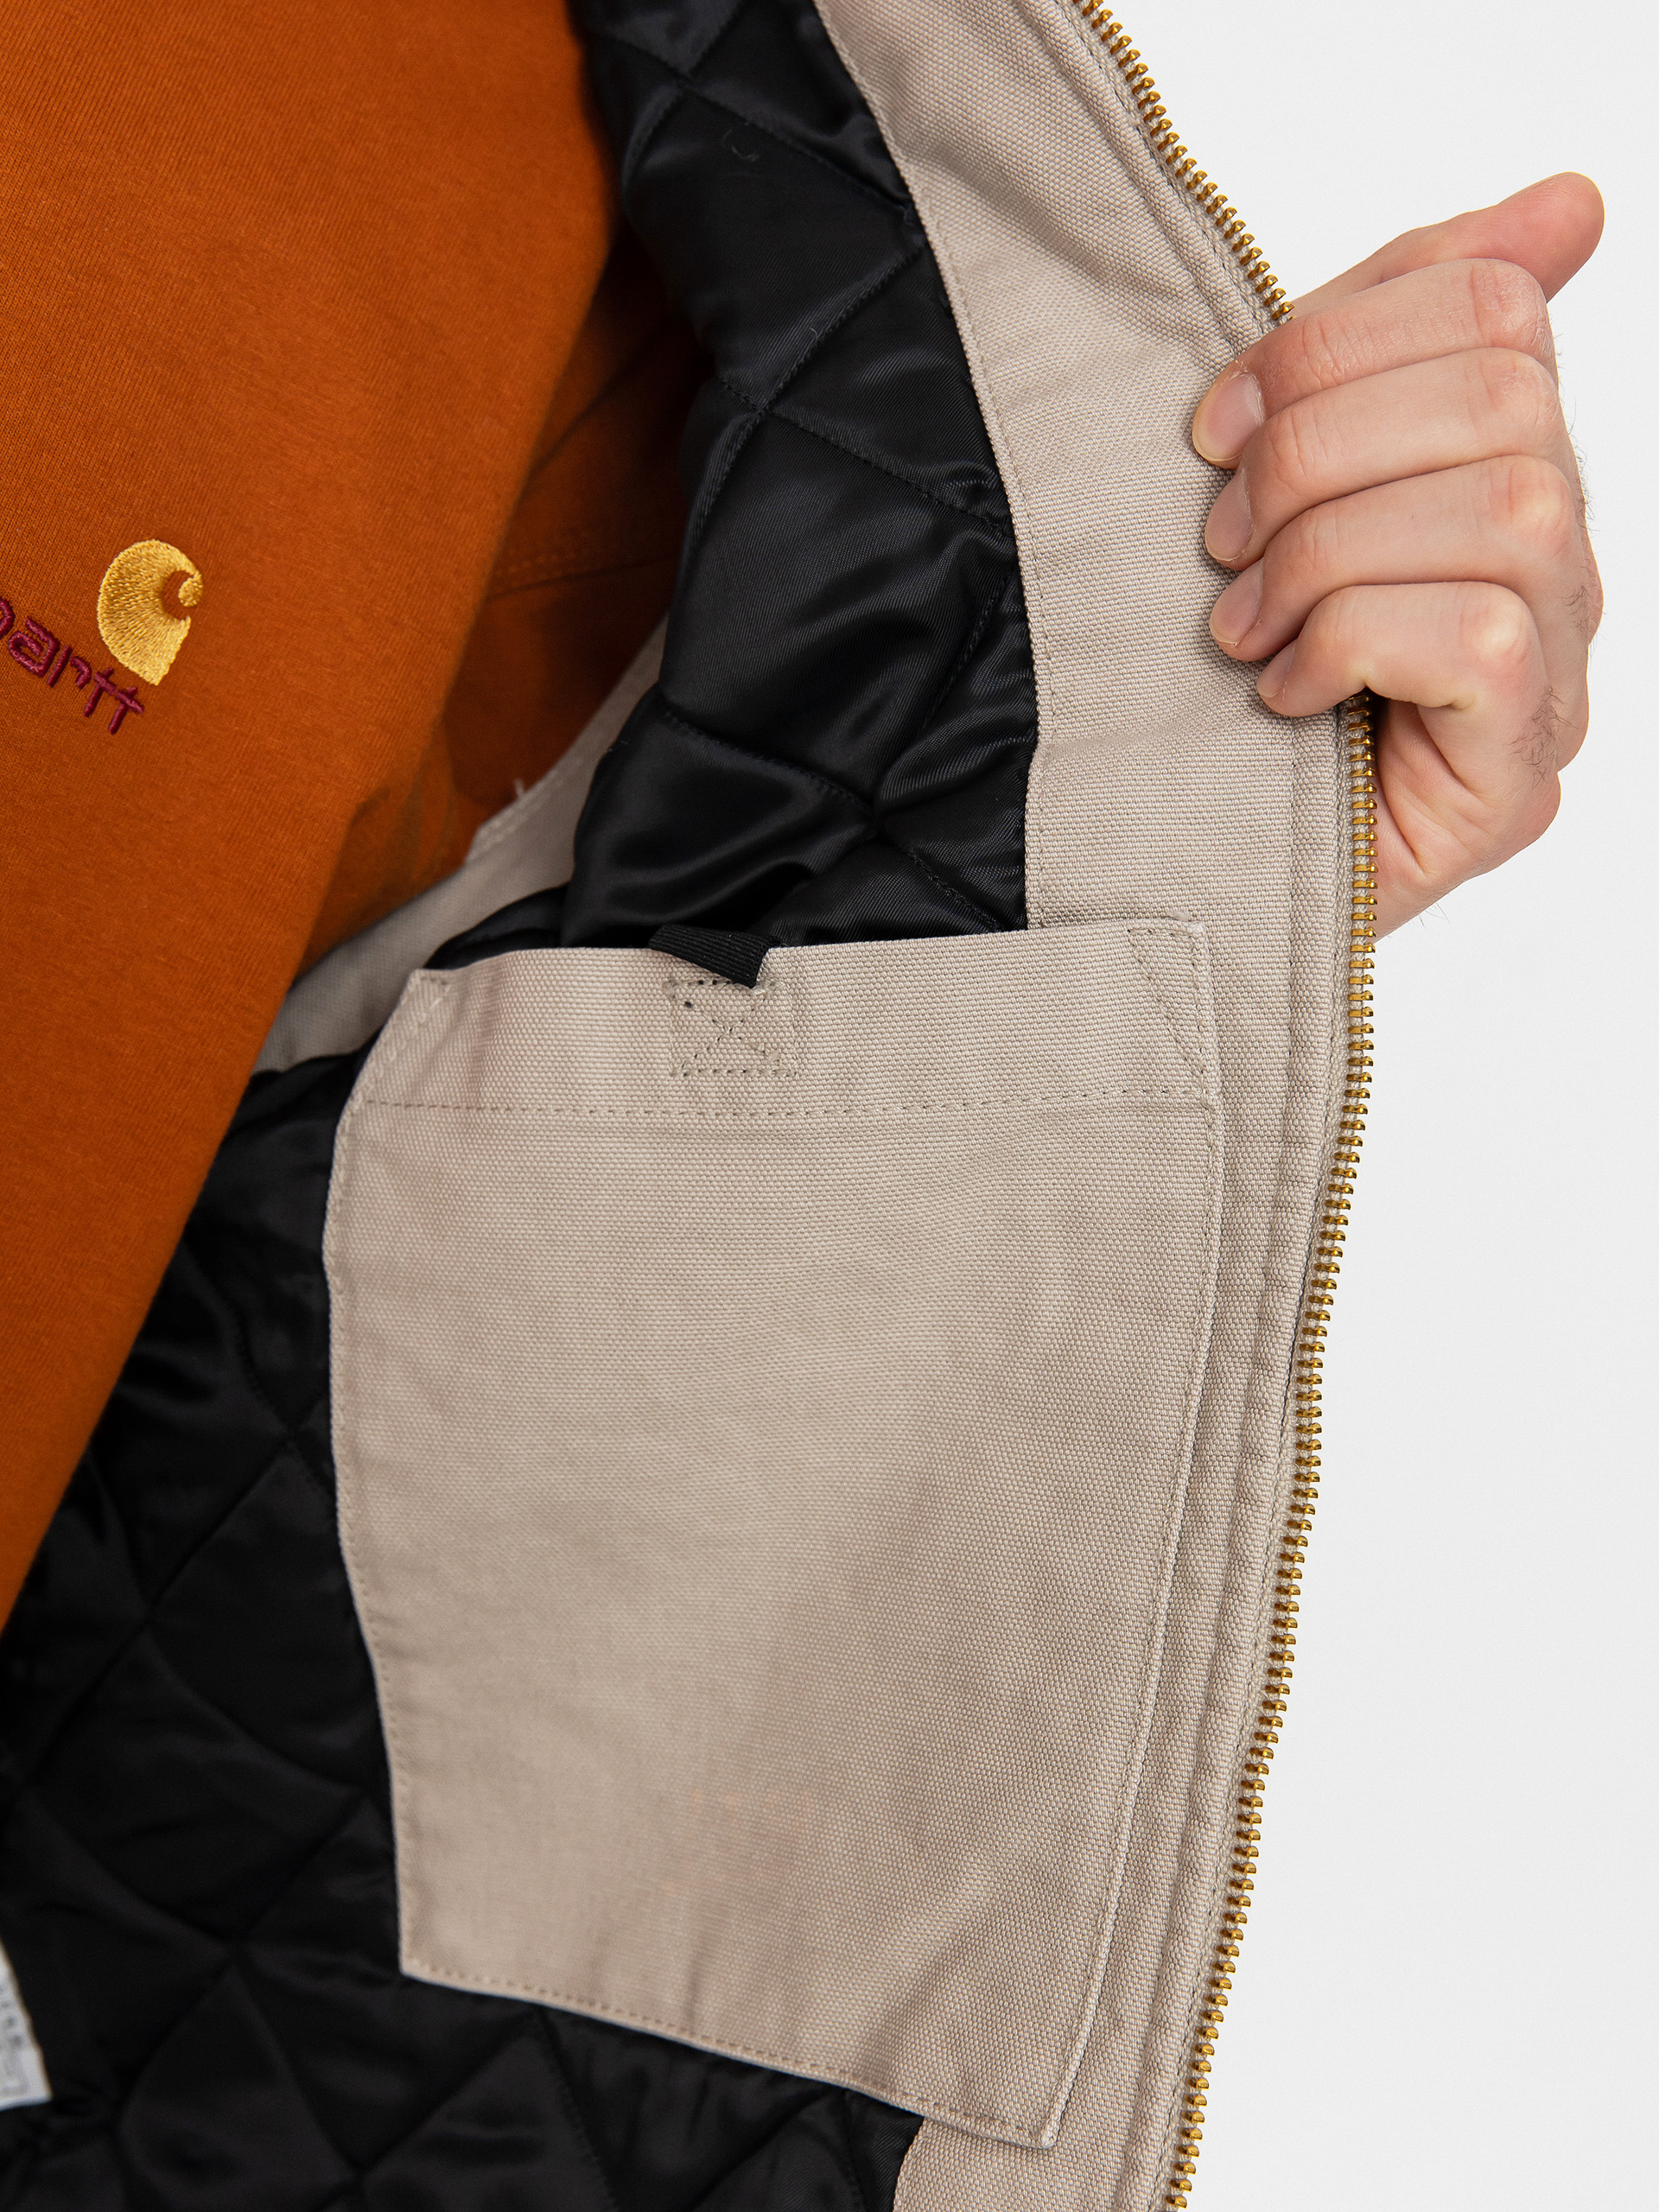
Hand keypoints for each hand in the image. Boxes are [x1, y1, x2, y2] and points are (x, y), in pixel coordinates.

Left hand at [1191, 174, 1604, 935]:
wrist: (1170, 868)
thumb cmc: (1223, 668)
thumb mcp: (1282, 477)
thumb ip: (1387, 335)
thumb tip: (1574, 201)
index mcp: (1502, 466)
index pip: (1492, 306)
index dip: (1337, 336)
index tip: (1215, 423)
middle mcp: (1556, 568)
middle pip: (1506, 400)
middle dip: (1317, 452)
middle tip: (1220, 542)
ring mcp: (1554, 680)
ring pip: (1506, 514)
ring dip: (1329, 555)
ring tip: (1244, 628)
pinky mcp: (1517, 780)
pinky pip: (1483, 640)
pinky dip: (1355, 644)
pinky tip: (1287, 696)